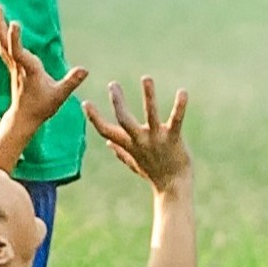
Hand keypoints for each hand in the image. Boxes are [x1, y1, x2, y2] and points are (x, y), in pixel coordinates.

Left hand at [0, 1, 87, 136]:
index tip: (14, 23)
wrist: (24, 117)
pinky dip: (0, 32)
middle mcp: (18, 66)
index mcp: (29, 71)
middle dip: (0, 26)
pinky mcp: (13, 65)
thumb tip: (85, 69)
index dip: (16, 39)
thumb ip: (71, 81)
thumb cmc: (42, 107)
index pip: (19, 53)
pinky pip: (4, 45)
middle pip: (6, 43)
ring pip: (3, 42)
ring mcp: (13, 65)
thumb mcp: (59, 96)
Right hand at [85, 77, 192, 192]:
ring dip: (148, 95)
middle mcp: (140, 140)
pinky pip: (176, 120)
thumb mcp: (134, 163)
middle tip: (112, 84)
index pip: (105, 130)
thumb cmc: (154, 174)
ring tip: (146, 78)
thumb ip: (120, 151)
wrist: (173, 188)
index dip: (94, 117)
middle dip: (117, 101)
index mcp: (129, 145)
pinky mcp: (173, 138)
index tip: (85, 102)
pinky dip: (180, 106)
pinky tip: (182, 92)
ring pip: (150, 114)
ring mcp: (156, 139)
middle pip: (123, 118)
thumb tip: (108, 143)